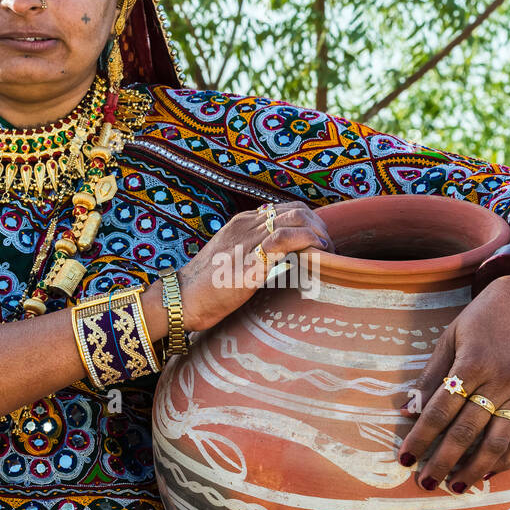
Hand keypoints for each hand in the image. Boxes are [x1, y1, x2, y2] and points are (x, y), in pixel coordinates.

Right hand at [177, 200, 331, 331]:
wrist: (181, 299)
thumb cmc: (205, 286)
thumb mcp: (231, 260)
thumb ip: (252, 252)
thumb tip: (280, 259)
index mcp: (242, 223)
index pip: (288, 210)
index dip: (310, 224)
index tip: (319, 245)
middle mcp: (247, 226)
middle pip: (298, 211)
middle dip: (320, 229)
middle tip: (328, 252)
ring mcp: (249, 241)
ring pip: (296, 220)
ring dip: (318, 237)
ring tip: (325, 257)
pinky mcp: (251, 262)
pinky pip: (286, 241)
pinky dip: (307, 245)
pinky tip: (315, 260)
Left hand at [397, 274, 509, 491]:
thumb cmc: (481, 319)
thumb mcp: (450, 338)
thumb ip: (431, 376)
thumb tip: (408, 411)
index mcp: (473, 364)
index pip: (441, 410)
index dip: (421, 437)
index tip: (404, 458)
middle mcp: (500, 382)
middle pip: (467, 432)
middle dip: (443, 461)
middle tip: (425, 482)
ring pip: (498, 442)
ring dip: (475, 469)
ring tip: (455, 487)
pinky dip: (507, 460)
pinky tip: (489, 473)